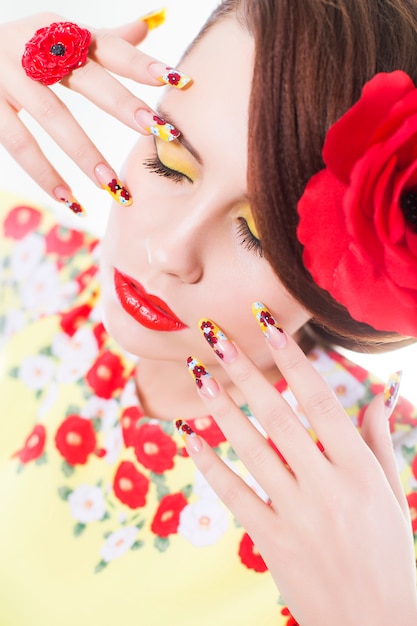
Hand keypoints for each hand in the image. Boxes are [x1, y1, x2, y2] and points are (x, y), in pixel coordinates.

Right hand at [0, 12, 188, 212]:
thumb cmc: (20, 47)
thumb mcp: (57, 35)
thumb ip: (102, 39)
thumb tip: (148, 26)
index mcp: (59, 31)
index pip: (108, 47)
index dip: (142, 63)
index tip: (179, 80)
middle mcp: (33, 46)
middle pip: (85, 76)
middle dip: (123, 104)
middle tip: (158, 130)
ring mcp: (7, 74)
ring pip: (52, 115)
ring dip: (85, 152)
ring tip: (114, 185)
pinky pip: (18, 142)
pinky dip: (45, 174)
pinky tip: (71, 199)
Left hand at [180, 305, 416, 625]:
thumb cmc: (390, 553)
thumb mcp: (391, 492)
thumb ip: (377, 440)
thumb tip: (378, 394)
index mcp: (360, 469)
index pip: (321, 401)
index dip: (293, 360)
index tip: (269, 325)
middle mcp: (327, 487)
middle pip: (278, 416)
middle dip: (245, 370)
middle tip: (216, 334)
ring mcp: (297, 515)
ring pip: (251, 449)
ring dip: (222, 408)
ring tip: (198, 374)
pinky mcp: (272, 543)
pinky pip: (236, 496)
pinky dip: (211, 465)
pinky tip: (190, 437)